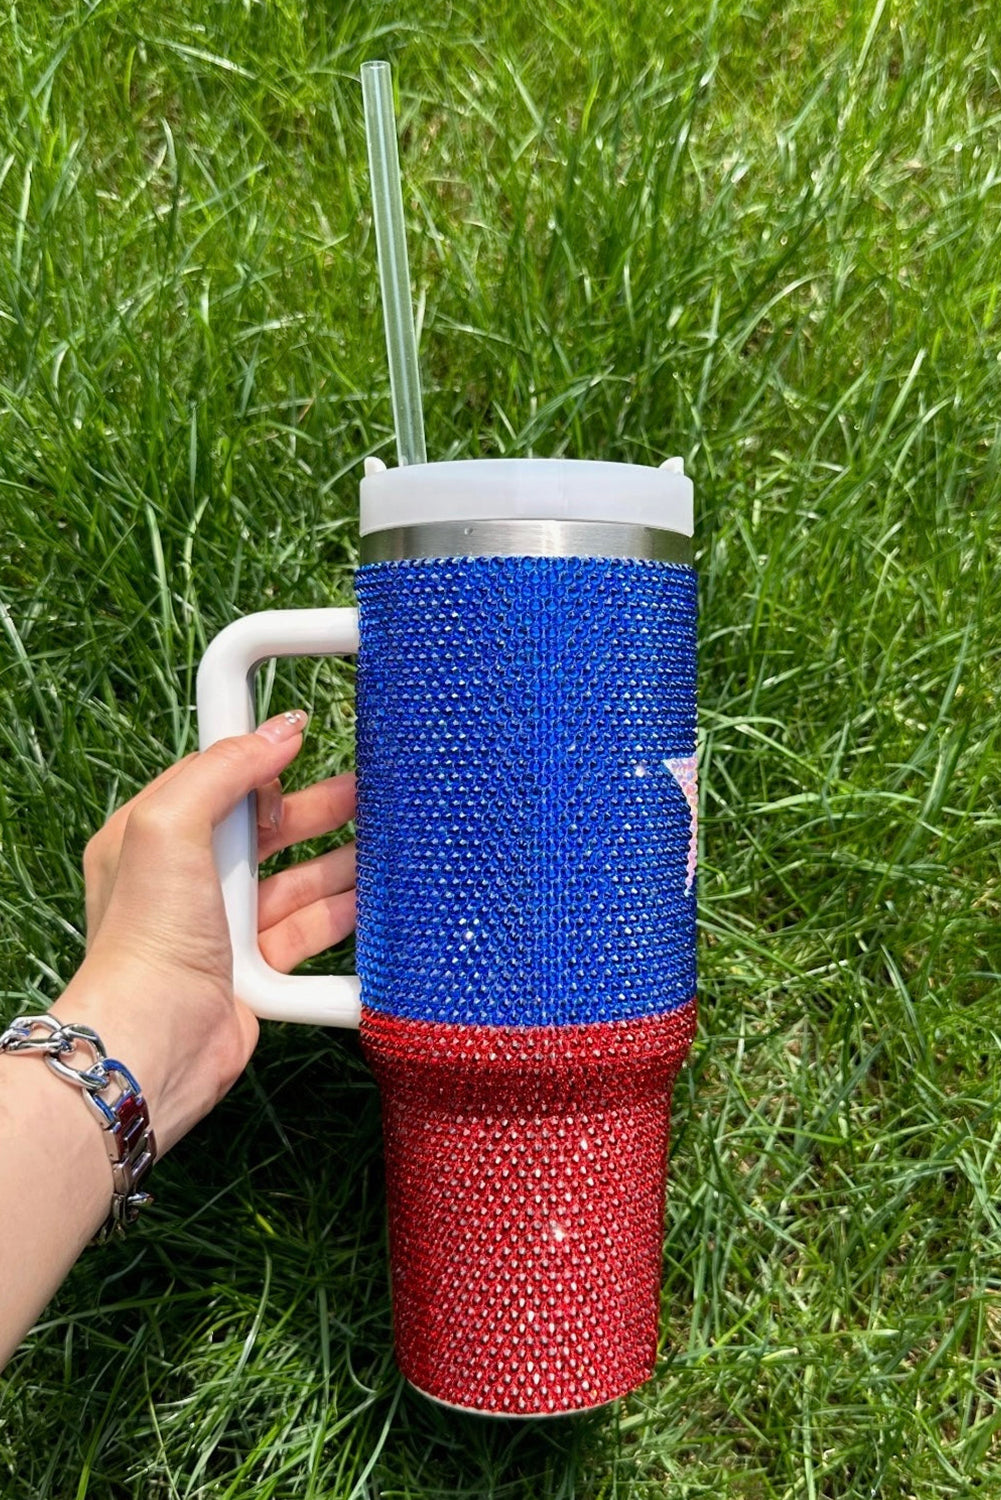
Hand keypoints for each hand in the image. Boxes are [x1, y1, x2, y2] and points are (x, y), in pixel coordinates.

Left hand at [51, 711, 355, 1153]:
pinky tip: (374, 899)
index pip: (215, 778)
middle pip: (266, 829)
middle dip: (316, 808)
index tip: (305, 735)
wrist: (157, 1040)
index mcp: (152, 837)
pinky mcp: (255, 969)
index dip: (259, 757)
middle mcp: (187, 880)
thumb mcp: (169, 826)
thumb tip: (279, 731)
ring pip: (294, 880)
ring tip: (386, 840)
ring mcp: (222, 927)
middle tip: (368, 789)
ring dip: (339, 860)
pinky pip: (308, 930)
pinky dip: (341, 914)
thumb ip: (223, 769)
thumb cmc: (148, 936)